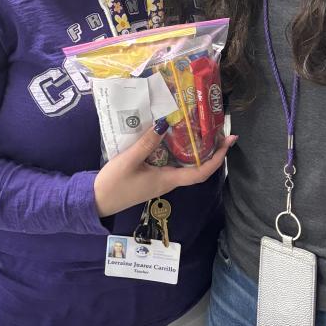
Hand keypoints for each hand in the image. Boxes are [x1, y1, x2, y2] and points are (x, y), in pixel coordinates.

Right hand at [93, 123, 235, 217]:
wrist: (97, 201)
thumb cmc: (114, 184)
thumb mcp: (129, 160)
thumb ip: (147, 143)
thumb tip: (165, 124)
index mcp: (168, 180)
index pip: (200, 172)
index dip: (217, 158)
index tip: (229, 142)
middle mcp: (169, 181)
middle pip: (197, 168)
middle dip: (211, 151)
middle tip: (219, 130)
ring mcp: (161, 180)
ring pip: (186, 166)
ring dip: (197, 150)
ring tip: (202, 130)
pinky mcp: (153, 177)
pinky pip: (173, 164)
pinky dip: (180, 151)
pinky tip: (175, 138)